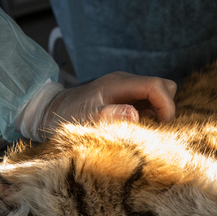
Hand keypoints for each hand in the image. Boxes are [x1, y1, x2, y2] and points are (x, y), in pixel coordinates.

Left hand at [19, 72, 176, 140]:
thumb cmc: (66, 115)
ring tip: (146, 132)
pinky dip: (151, 118)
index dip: (166, 105)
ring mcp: (126, 91)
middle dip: (166, 107)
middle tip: (155, 129)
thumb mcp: (85, 118)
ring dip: (159, 113)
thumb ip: (109, 116)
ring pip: (158, 96)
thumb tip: (135, 115)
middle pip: (163, 87)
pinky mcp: (125, 101)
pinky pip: (148, 106)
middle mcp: (126, 83)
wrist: (49, 112)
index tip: (163, 125)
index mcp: (119, 83)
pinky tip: (138, 131)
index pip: (157, 86)